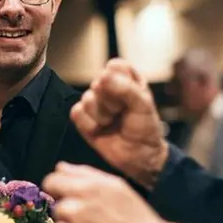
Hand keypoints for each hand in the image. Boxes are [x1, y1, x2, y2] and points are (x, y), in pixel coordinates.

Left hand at [43, 162, 179, 222]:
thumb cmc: (136, 218)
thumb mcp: (116, 186)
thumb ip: (84, 173)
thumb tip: (60, 168)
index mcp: (86, 189)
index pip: (51, 182)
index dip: (57, 187)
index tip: (63, 194)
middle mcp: (74, 210)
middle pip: (58, 208)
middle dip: (71, 212)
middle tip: (92, 220)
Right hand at [71, 59, 167, 189]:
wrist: (139, 155)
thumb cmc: (145, 127)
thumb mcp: (143, 105)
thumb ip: (126, 89)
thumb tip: (104, 77)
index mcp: (126, 77)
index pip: (114, 66)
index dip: (119, 81)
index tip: (130, 95)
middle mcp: (109, 86)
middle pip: (98, 83)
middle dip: (111, 102)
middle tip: (122, 112)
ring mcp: (94, 101)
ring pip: (87, 99)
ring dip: (102, 115)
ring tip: (113, 122)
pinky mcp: (83, 117)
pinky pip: (76, 113)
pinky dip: (89, 124)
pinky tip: (100, 129)